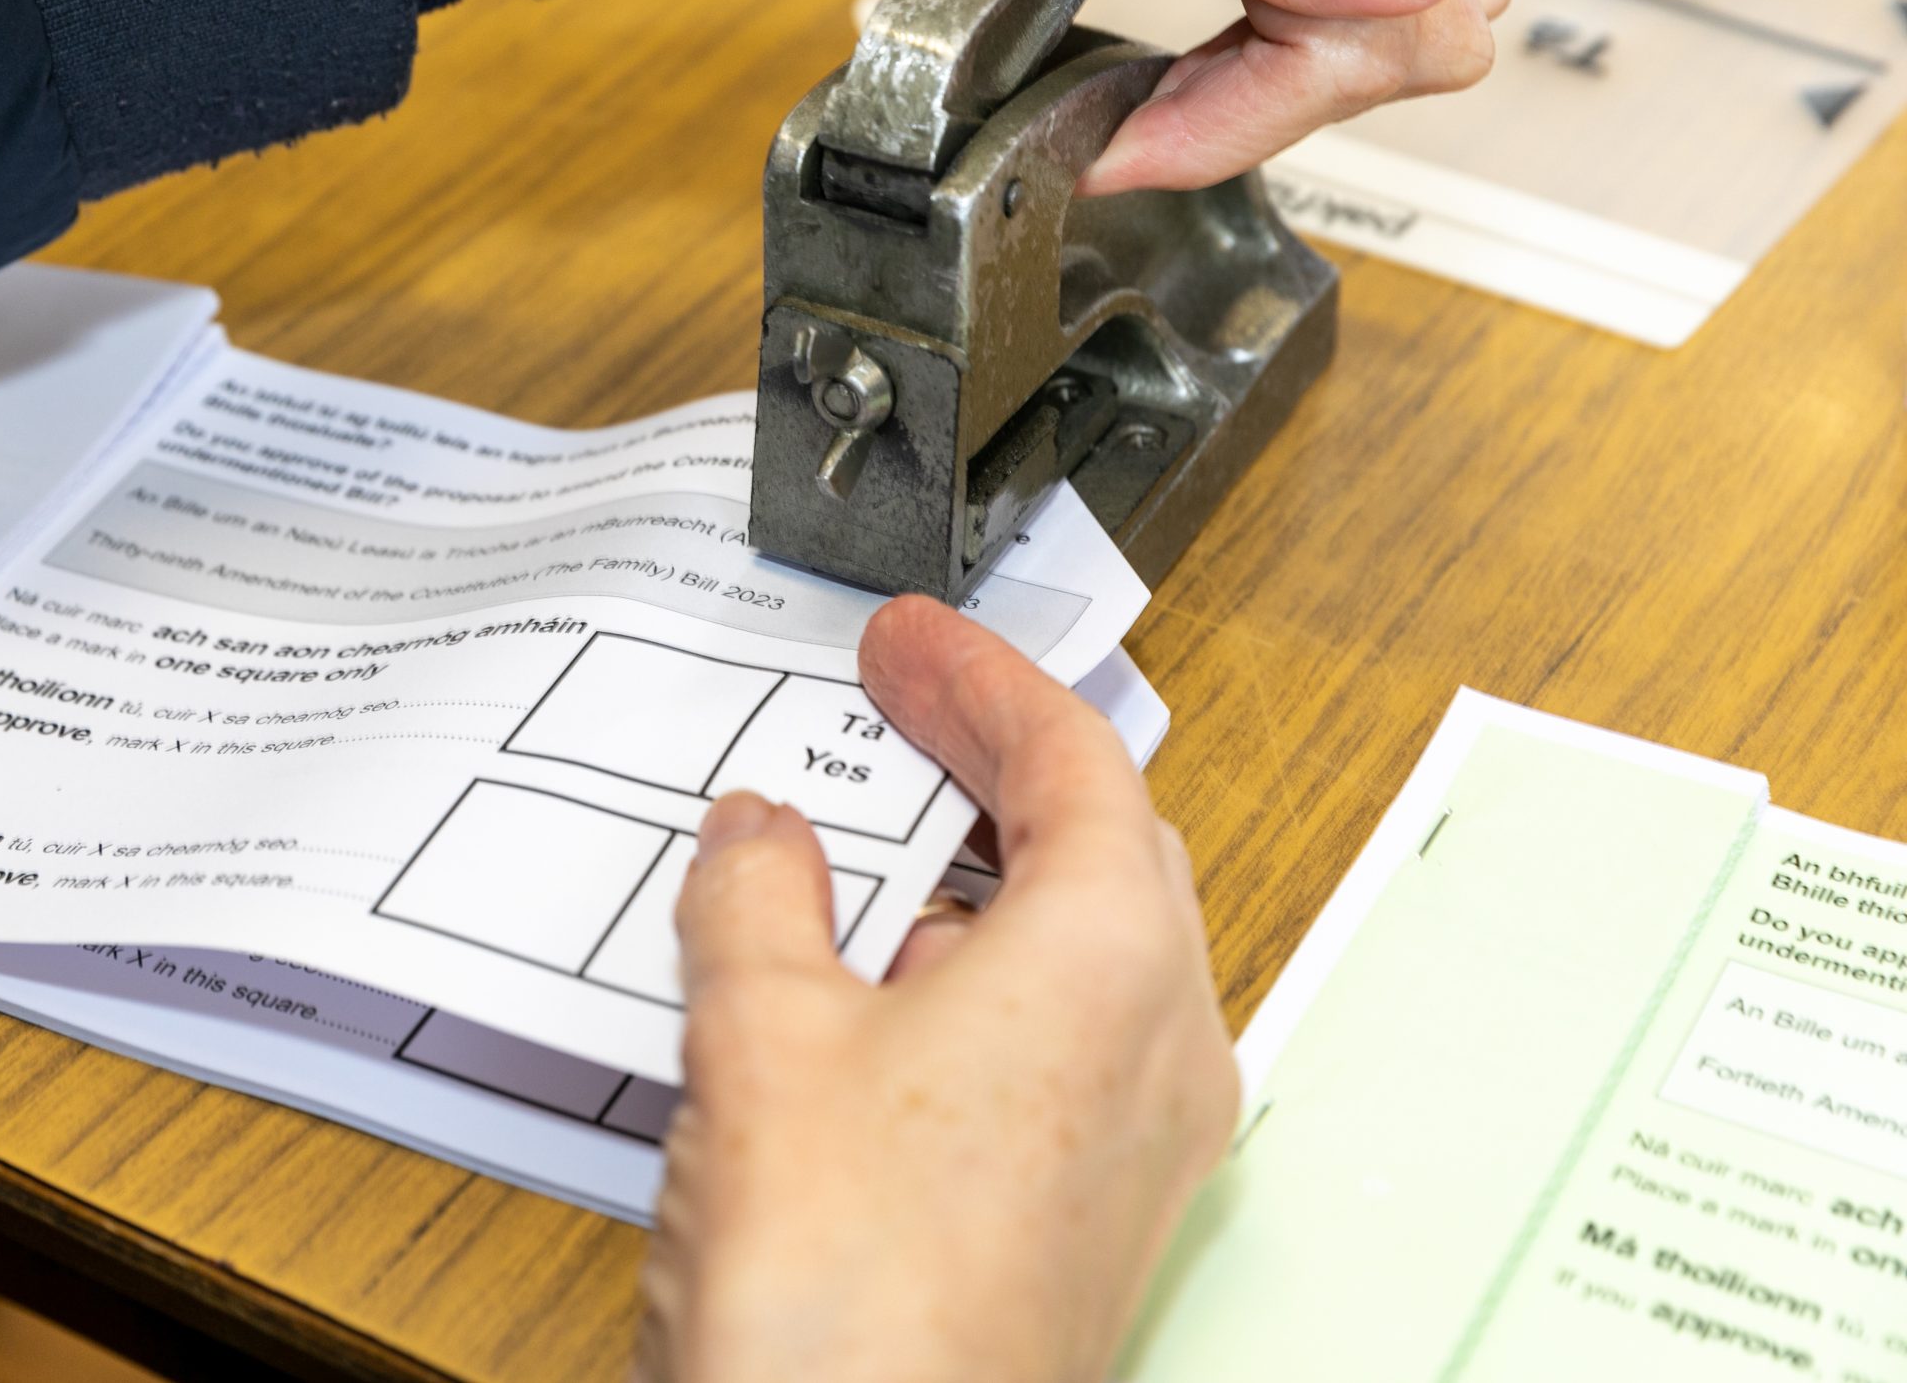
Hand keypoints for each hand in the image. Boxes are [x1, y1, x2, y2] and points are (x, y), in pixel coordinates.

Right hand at [634, 597, 1238, 1382]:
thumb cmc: (850, 1287)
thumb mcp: (762, 1034)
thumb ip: (759, 899)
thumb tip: (761, 837)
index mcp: (1112, 959)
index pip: (1072, 759)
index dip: (980, 678)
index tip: (912, 637)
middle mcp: (1163, 1045)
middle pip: (1102, 844)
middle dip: (997, 761)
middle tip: (904, 704)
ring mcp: (1142, 1142)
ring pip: (1082, 949)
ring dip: (981, 877)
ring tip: (863, 845)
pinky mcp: (1095, 1214)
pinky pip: (1059, 1044)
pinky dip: (979, 977)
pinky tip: (871, 996)